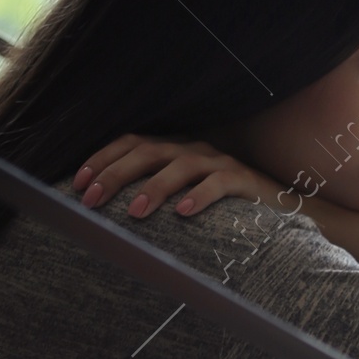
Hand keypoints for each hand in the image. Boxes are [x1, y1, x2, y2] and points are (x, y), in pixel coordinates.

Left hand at [73, 135, 291, 221]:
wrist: (282, 210)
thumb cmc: (222, 209)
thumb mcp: (182, 197)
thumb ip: (153, 196)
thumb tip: (109, 216)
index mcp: (174, 150)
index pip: (131, 143)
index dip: (102, 159)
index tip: (77, 183)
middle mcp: (193, 149)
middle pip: (148, 151)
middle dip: (115, 173)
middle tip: (91, 200)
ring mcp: (219, 162)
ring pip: (180, 165)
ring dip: (153, 187)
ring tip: (133, 212)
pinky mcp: (243, 180)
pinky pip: (219, 183)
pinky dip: (199, 196)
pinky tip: (182, 214)